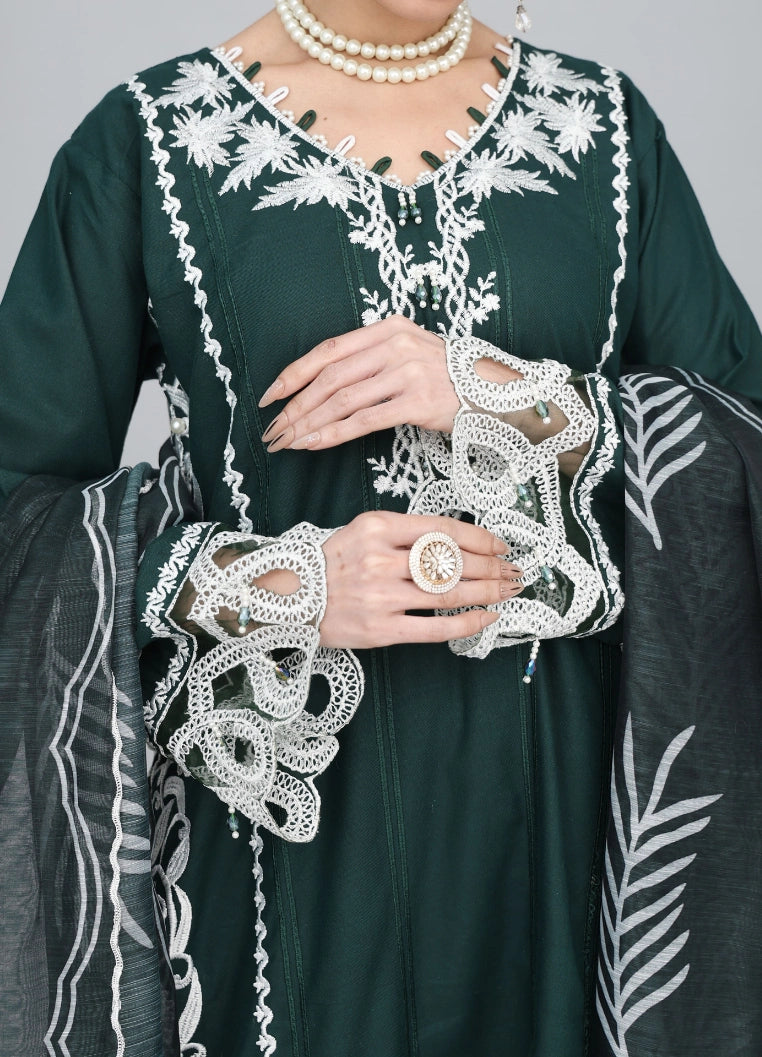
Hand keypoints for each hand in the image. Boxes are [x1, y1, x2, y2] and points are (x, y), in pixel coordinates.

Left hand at [259, 315, 460, 450]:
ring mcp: (407, 372)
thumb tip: (323, 386)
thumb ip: (371, 360)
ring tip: (288, 441)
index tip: (270, 396)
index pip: (328, 351)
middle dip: (295, 407)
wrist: (496, 392)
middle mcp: (395, 345)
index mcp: (387, 329)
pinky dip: (334, 434)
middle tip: (273, 430)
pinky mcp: (417, 401)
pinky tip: (315, 444)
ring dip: (309, 424)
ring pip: (342, 400)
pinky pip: (364, 420)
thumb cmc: (448, 378)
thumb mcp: (409, 354)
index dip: (294, 374)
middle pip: (330, 377)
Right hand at [318, 511, 522, 648]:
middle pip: (451, 562)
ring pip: (449, 593)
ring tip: (508, 591)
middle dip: (491, 567)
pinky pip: (435, 627)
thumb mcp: (364, 531)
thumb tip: (459, 543)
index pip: (443, 530)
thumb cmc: (334, 562)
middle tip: (513, 570)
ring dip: (487, 592)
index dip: (479, 538)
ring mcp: (381, 596)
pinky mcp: (382, 629)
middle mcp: (380, 560)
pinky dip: (467, 622)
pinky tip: (488, 617)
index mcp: (377, 527)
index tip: (500, 545)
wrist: (292, 596)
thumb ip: (406, 533)